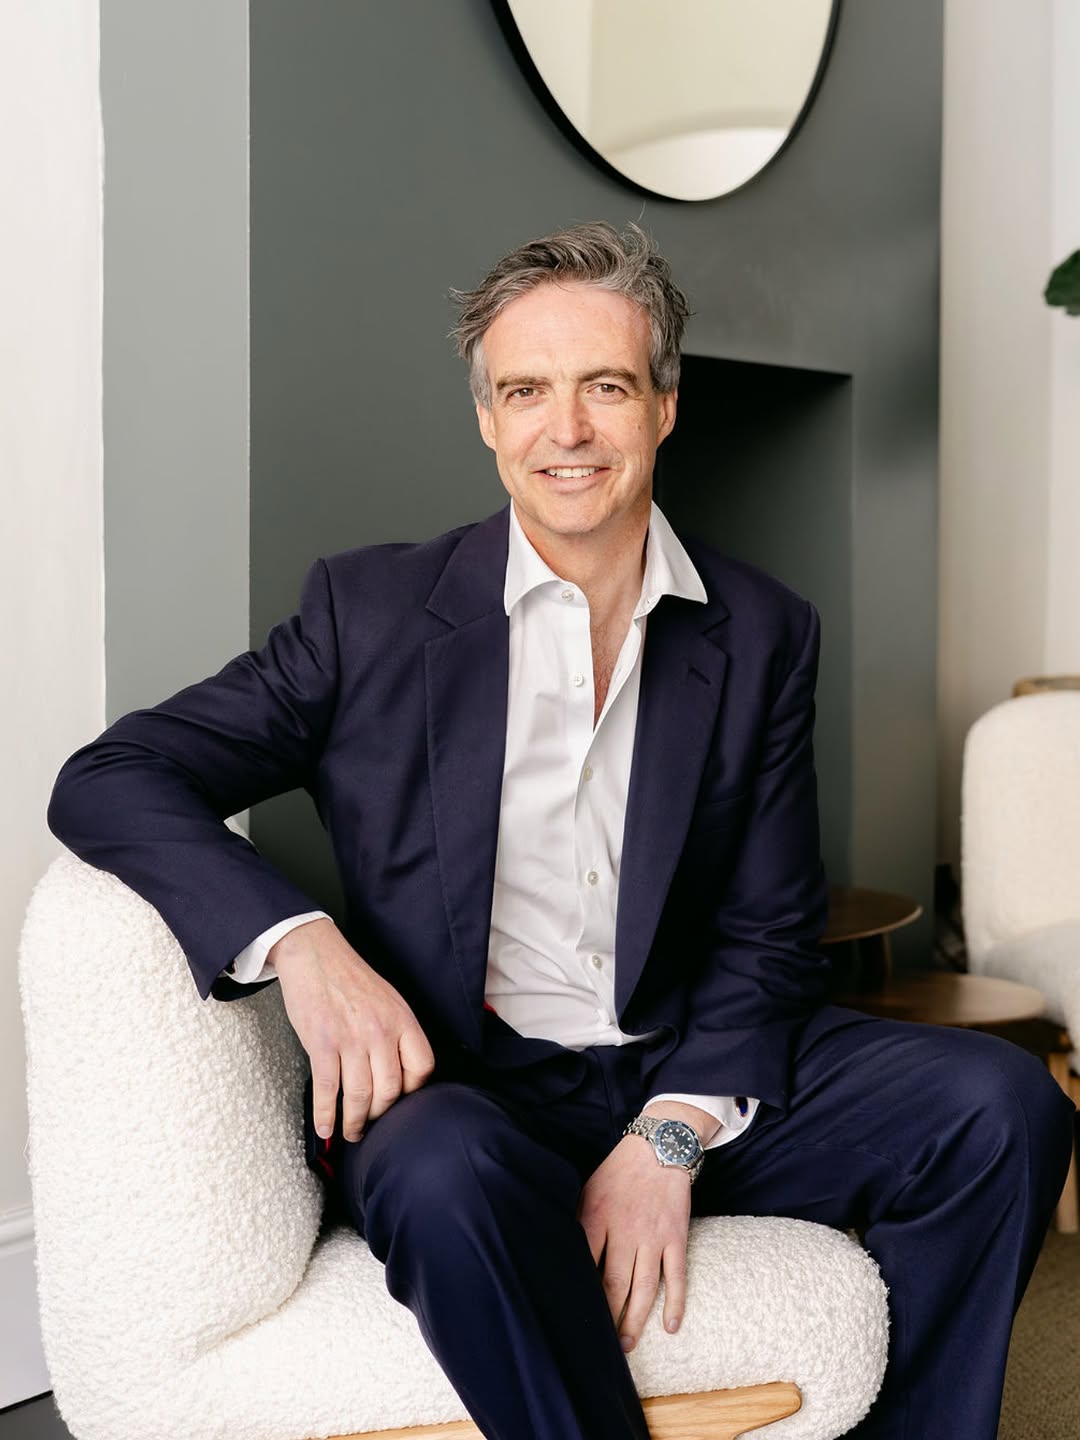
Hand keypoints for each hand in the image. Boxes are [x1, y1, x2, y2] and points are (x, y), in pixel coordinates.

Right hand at [269, 917, 434, 1141]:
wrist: (315, 954)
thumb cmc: (350, 978)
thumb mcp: (388, 999)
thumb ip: (397, 1032)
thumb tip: (398, 1069)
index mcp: (402, 1019)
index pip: (422, 1067)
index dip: (413, 1092)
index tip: (400, 1102)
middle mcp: (381, 1031)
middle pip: (390, 1090)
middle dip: (380, 1115)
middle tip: (371, 1124)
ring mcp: (351, 1039)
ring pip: (360, 1096)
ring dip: (354, 1122)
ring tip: (350, 1132)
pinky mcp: (323, 1043)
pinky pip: (328, 1090)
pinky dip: (325, 1115)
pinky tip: (325, 1128)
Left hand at [578, 1133, 691, 1353]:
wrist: (659, 1147)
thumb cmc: (618, 1171)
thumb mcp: (587, 1190)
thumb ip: (578, 1222)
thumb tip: (559, 1250)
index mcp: (596, 1218)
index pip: (584, 1264)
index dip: (578, 1293)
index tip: (571, 1316)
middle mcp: (624, 1231)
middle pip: (612, 1284)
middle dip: (606, 1317)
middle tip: (599, 1345)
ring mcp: (652, 1236)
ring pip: (643, 1287)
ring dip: (635, 1319)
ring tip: (627, 1344)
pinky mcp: (675, 1237)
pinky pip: (676, 1275)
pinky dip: (675, 1302)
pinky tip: (670, 1325)